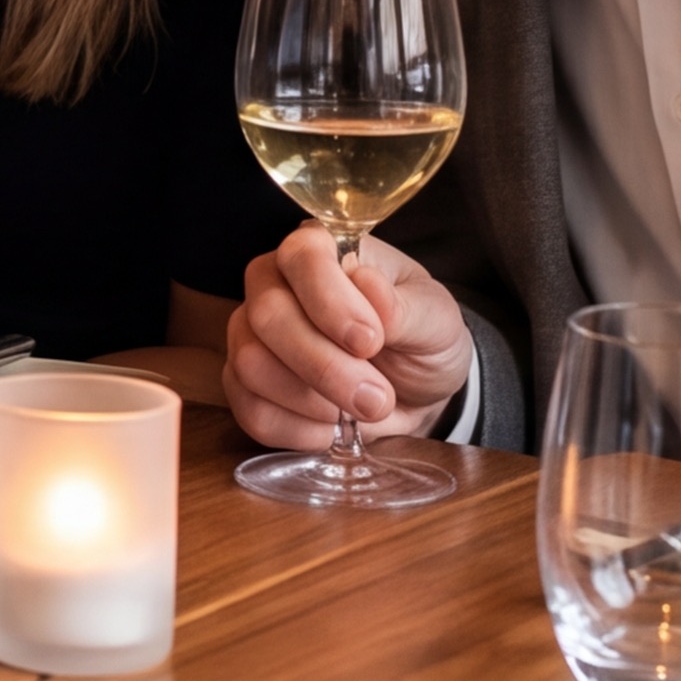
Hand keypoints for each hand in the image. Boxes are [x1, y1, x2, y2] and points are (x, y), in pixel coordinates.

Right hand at [225, 226, 469, 452]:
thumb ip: (407, 307)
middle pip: (267, 316)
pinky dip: (302, 430)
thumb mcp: (436, 320)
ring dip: (315, 401)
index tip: (370, 341)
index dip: (329, 302)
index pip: (301, 257)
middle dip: (325, 367)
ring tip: (362, 409)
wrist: (415, 394)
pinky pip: (252, 412)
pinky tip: (336, 427)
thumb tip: (368, 287)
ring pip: (252, 365)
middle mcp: (273, 284)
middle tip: (377, 397)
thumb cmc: (421, 341)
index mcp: (320, 250)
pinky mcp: (244, 386)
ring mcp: (251, 336)